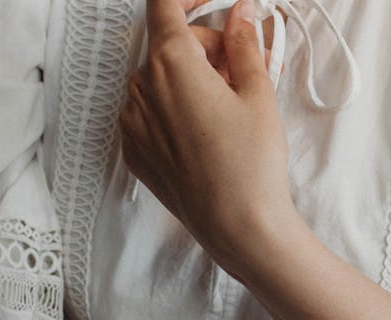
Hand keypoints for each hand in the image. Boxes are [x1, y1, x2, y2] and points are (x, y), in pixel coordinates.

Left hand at [120, 0, 293, 276]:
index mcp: (171, 64)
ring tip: (230, 106)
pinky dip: (176, 108)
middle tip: (246, 68)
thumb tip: (242, 14)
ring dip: (192, 78)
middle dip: (207, 47)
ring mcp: (133, 123)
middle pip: (169, 44)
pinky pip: (151, 112)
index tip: (214, 2)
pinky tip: (208, 131)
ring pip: (160, 79)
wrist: (238, 227)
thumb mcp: (258, 94)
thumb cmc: (250, 164)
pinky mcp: (136, 152)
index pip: (165, 5)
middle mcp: (141, 89)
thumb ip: (245, 43)